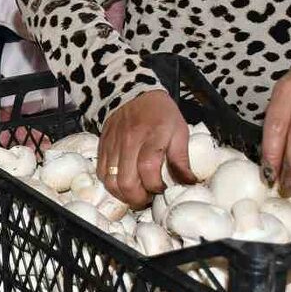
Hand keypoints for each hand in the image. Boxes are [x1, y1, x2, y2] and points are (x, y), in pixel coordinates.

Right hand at [96, 89, 193, 208]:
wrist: (133, 93)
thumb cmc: (160, 113)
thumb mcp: (179, 131)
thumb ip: (182, 160)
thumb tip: (189, 183)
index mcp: (151, 137)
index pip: (148, 171)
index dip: (156, 187)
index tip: (164, 190)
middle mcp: (129, 142)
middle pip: (126, 182)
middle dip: (138, 198)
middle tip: (149, 197)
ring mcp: (112, 145)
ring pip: (111, 182)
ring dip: (123, 194)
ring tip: (136, 193)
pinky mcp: (102, 147)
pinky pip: (101, 173)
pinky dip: (111, 184)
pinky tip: (124, 183)